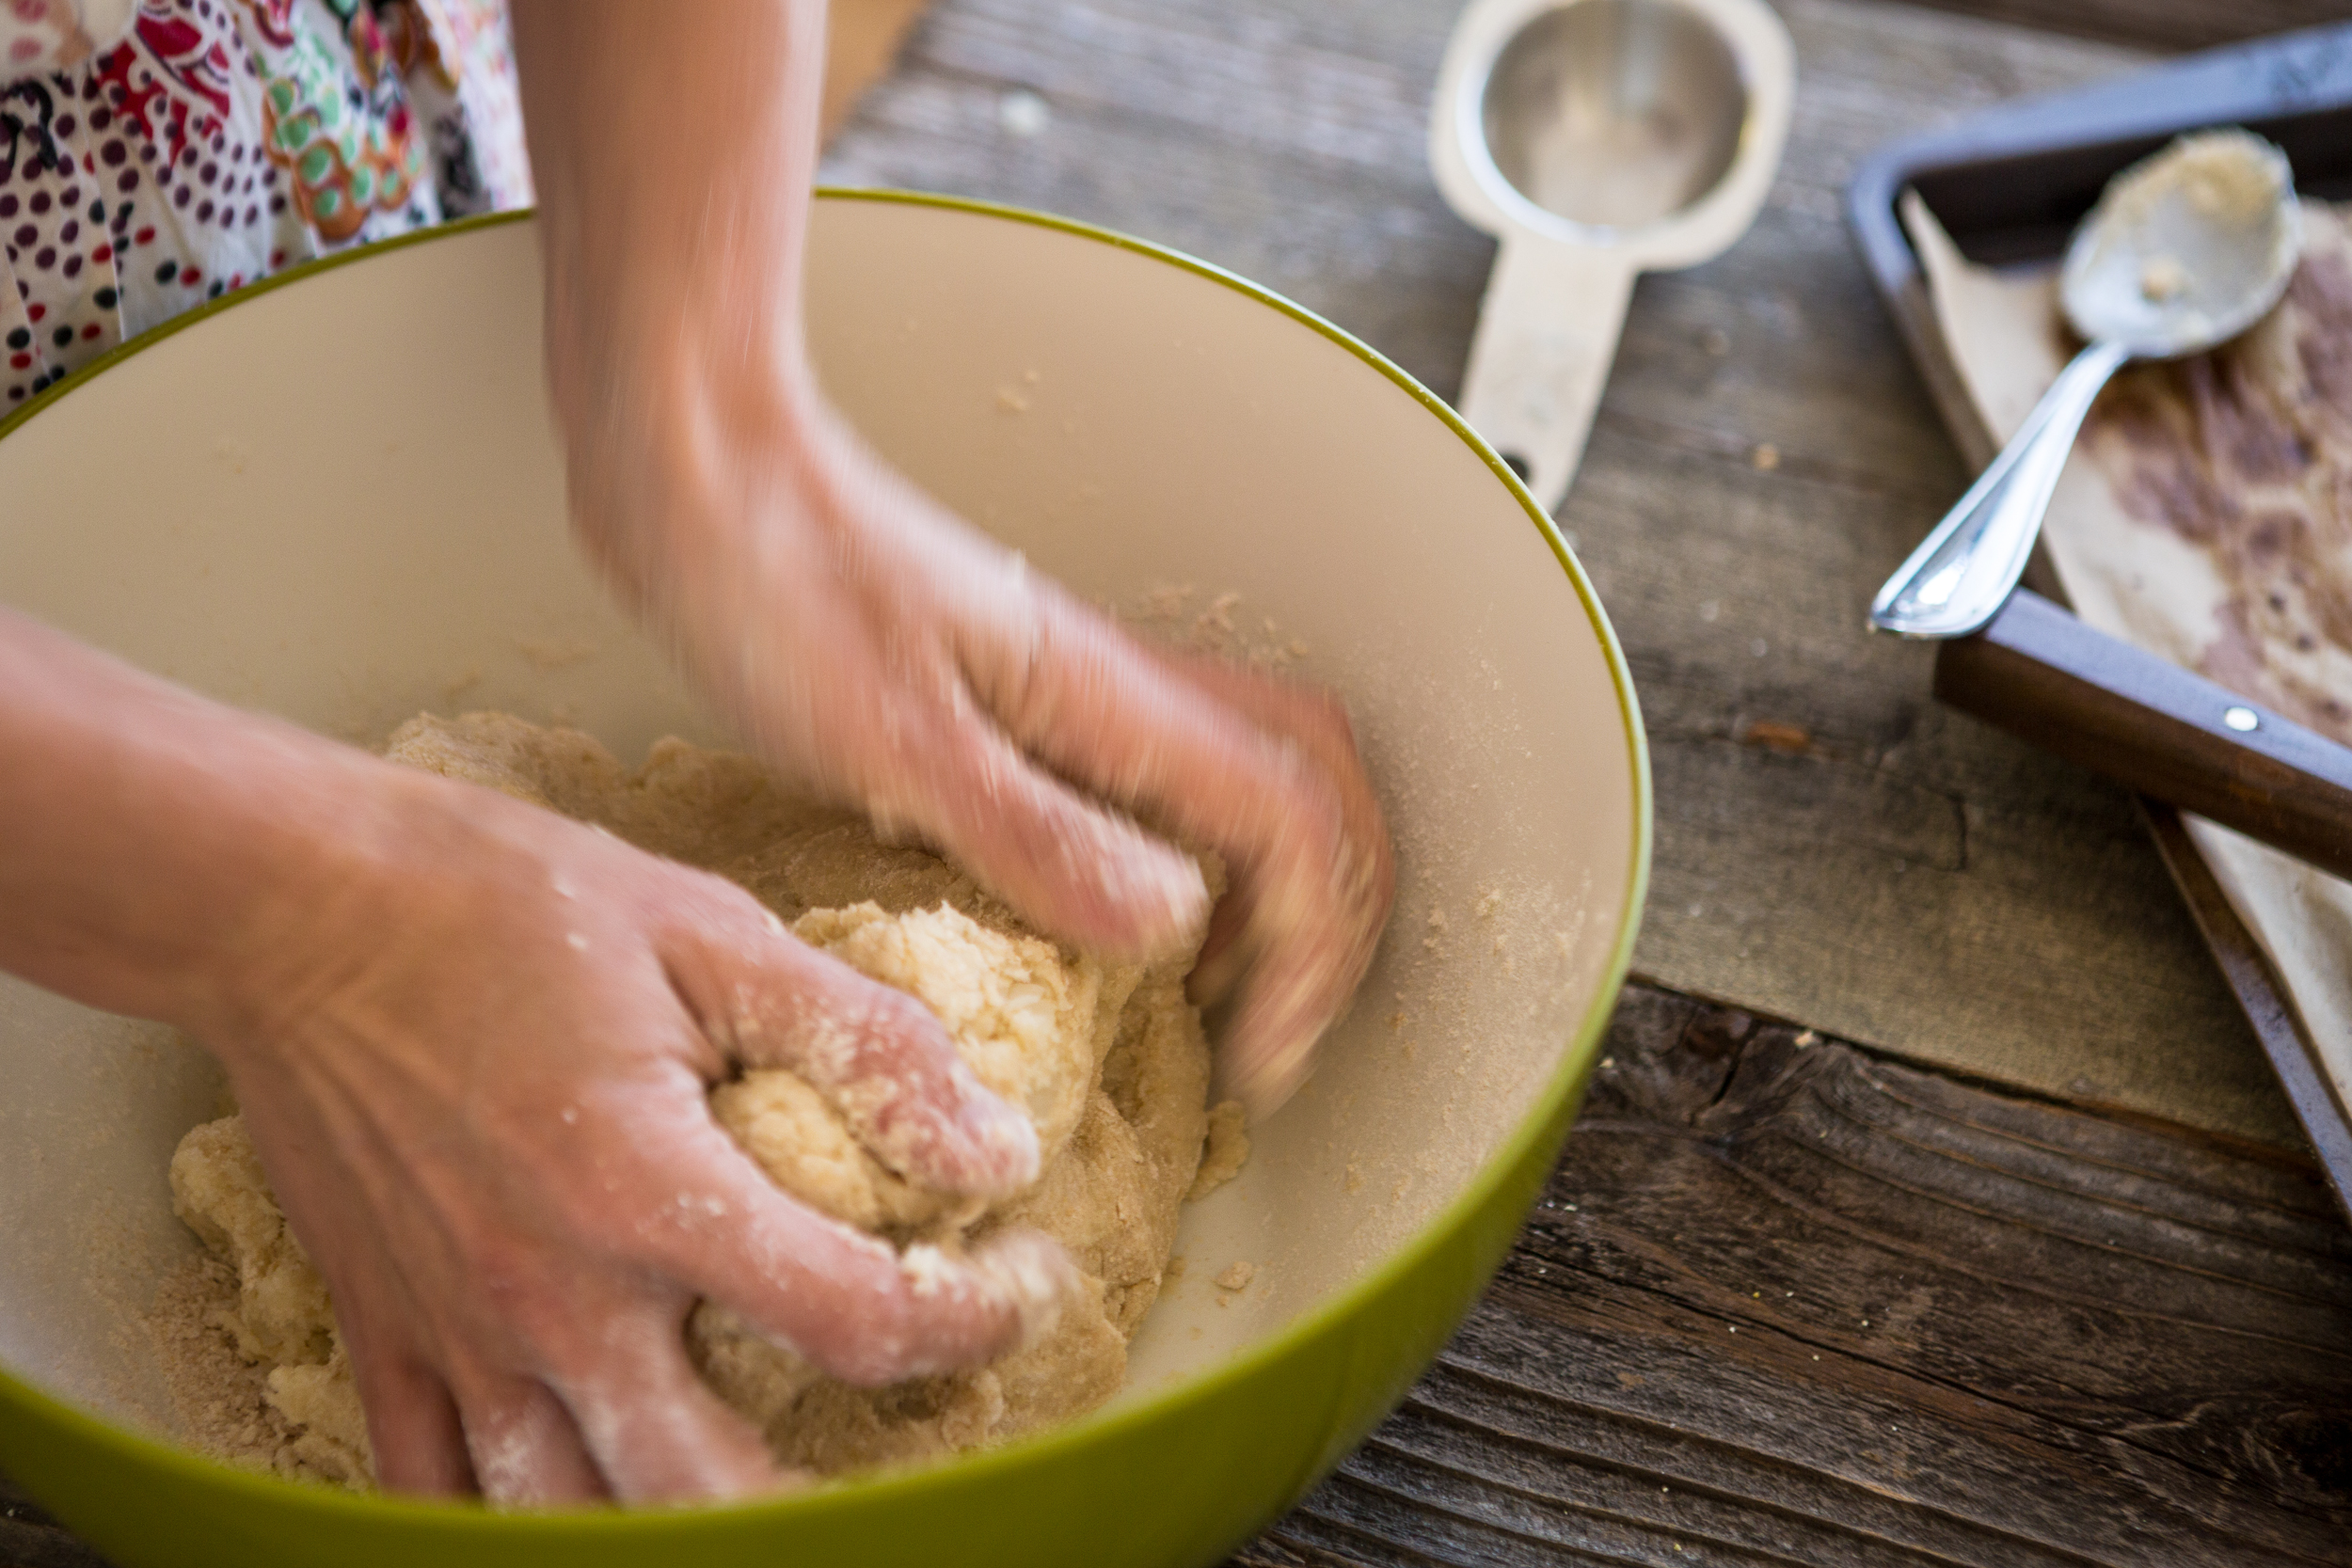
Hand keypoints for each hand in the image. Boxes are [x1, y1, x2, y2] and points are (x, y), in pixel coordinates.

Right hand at [204, 758, 1069, 1503]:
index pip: (852, 1320)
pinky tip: (600, 1477)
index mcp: (643, 1190)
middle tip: (912, 1415)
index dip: (971, 1322)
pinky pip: (439, 1493)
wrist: (292, 907)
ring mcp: (457, 1335)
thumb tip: (993, 1146)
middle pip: (716, 1488)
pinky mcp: (384, 1337)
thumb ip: (865, 1044)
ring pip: (576, 1515)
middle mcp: (550, 1297)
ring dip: (688, 1516)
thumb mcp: (712, 934)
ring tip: (774, 1472)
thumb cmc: (502, 902)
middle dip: (840, 1487)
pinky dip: (521, 1512)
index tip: (1018, 1286)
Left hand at [563, 400, 1395, 1115]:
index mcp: (1114, 699)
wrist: (699, 483)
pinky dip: (1186, 873)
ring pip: (1252, 785)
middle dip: (1331, 918)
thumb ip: (1036, 835)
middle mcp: (1124, 693)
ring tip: (1213, 1008)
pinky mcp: (1023, 710)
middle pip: (1318, 784)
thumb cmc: (774, 588)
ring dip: (1269, 899)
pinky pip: (1163, 794)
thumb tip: (1174, 929)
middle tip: (1267, 1039)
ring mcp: (1081, 696)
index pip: (1293, 823)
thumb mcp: (894, 741)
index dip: (1307, 953)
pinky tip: (1114, 938)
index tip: (1254, 1061)